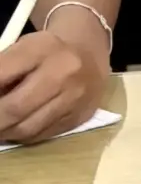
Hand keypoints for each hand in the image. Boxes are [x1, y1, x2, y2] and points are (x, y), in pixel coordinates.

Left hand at [0, 30, 101, 144]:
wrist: (89, 55)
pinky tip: (14, 129)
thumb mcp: (21, 49)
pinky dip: (22, 136)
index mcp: (41, 48)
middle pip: (14, 108)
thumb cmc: (45, 52)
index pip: (1, 74)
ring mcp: (75, 97)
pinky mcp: (80, 116)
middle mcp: (63, 72)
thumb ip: (2, 71)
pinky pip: (42, 135)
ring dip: (4, 132)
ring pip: (28, 127)